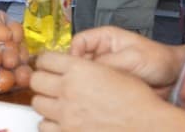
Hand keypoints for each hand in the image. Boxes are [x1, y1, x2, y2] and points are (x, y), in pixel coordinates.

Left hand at [31, 51, 171, 130]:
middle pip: (36, 80)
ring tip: (57, 103)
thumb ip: (85, 67)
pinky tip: (60, 121)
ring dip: (45, 102)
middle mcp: (69, 89)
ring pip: (37, 103)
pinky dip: (49, 123)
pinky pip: (44, 126)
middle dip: (42, 81)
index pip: (45, 59)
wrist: (148, 126)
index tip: (47, 66)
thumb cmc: (137, 100)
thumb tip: (69, 66)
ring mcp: (66, 114)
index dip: (46, 62)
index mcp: (80, 69)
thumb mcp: (111, 70)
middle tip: (50, 84)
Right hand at [68, 26, 184, 96]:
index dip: (73, 54)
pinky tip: (102, 97)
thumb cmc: (158, 59)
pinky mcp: (111, 83)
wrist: (175, 77)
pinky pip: (97, 87)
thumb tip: (87, 71)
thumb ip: (108, 62)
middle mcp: (103, 52)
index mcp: (105, 38)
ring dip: (89, 83)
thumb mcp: (132, 57)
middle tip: (83, 82)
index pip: (78, 42)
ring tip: (96, 90)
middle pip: (79, 60)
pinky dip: (97, 92)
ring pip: (87, 76)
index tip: (75, 68)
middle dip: (80, 72)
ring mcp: (107, 68)